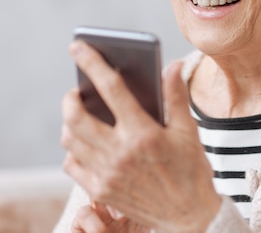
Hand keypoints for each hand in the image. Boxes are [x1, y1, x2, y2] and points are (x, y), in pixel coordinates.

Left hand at [61, 40, 220, 232]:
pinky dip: (72, 150)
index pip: (111, 88)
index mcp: (143, 132)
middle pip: (76, 116)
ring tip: (81, 116)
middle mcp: (120, 152)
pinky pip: (71, 164)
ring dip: (69, 123)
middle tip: (77, 93)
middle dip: (70, 98)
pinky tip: (84, 144)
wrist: (189, 217)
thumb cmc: (190, 171)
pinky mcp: (100, 190)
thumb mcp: (188, 131)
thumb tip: (171, 65)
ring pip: (69, 139)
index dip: (91, 62)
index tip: (78, 46)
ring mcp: (107, 173)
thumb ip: (175, 95)